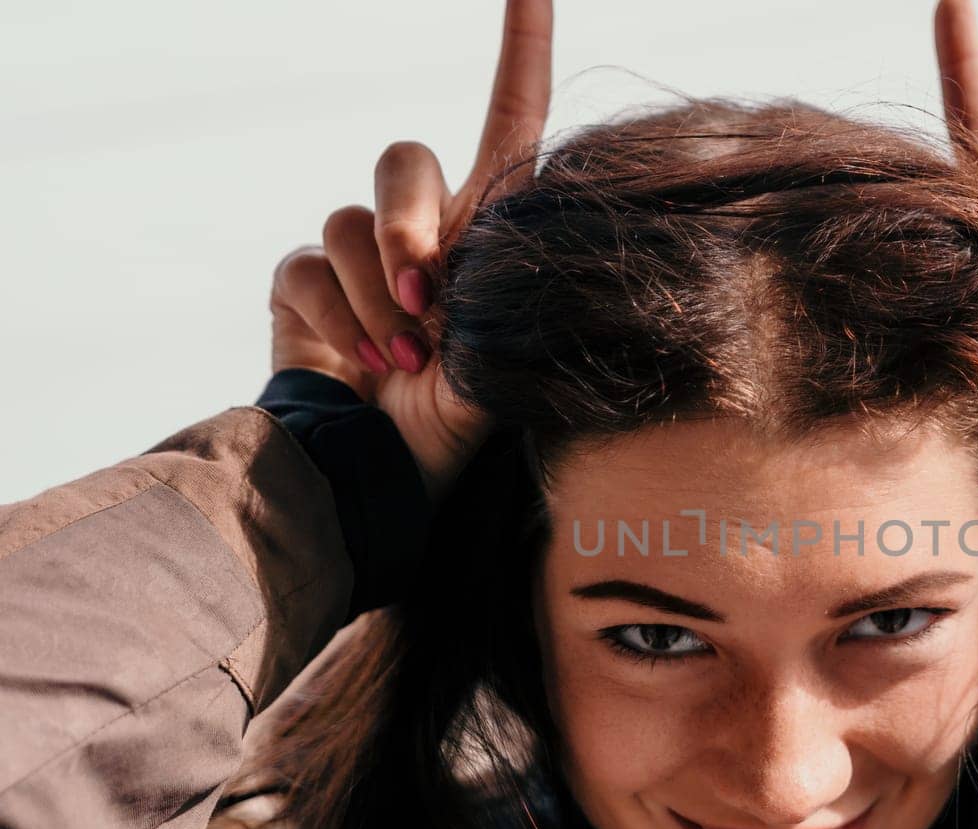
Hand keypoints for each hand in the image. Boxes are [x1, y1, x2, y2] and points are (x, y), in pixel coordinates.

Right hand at [267, 0, 552, 500]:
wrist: (387, 473)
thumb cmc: (461, 421)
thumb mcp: (505, 355)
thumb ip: (496, 290)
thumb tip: (461, 256)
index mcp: (489, 230)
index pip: (510, 121)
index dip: (520, 51)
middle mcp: (422, 230)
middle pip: (404, 160)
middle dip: (410, 227)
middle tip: (425, 299)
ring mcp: (356, 255)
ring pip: (349, 219)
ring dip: (372, 293)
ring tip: (401, 357)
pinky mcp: (302, 283)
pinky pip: (304, 264)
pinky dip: (332, 315)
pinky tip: (361, 361)